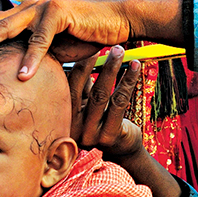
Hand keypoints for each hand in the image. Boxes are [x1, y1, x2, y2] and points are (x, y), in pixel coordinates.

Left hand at [0, 0, 132, 80]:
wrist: (116, 22)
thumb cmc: (82, 38)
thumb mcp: (49, 53)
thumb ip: (27, 59)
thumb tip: (9, 82)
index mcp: (18, 18)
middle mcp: (25, 9)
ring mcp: (40, 8)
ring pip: (4, 28)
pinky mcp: (60, 11)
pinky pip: (42, 39)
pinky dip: (31, 57)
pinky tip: (21, 76)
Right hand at [68, 46, 145, 161]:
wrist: (121, 150)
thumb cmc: (100, 120)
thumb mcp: (85, 104)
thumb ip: (80, 85)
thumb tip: (77, 54)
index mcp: (62, 117)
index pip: (67, 87)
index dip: (78, 65)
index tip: (88, 45)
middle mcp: (72, 128)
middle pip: (82, 90)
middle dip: (96, 64)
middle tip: (109, 45)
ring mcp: (90, 135)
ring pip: (102, 95)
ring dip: (113, 69)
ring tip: (121, 51)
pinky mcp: (109, 136)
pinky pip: (119, 104)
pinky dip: (127, 82)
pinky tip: (135, 67)